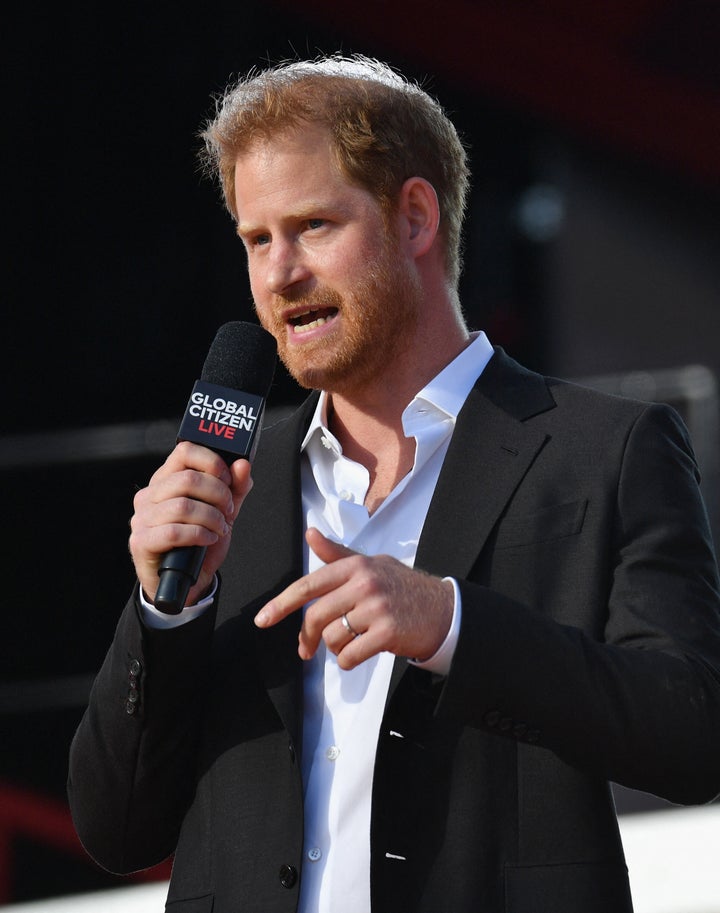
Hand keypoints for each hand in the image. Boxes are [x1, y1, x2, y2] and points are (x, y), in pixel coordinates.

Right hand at [128, 441, 252, 605]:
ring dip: (211, 518)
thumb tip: (242, 464)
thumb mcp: (224, 510)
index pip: (185, 451)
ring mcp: (142, 518)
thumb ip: (235, 487)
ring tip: (220, 528)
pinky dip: (199, 535)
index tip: (229, 480)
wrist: (188, 580)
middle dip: (218, 494)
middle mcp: (149, 495)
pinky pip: (174, 532)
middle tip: (228, 511)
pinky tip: (208, 539)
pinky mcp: (141, 541)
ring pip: (183, 506)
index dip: (212, 462)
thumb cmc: (201, 541)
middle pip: (187, 478)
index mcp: (166, 480)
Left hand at [254, 528, 453, 669]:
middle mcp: (364, 583)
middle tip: (306, 650)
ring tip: (352, 641)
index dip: (282, 604)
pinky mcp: (387, 632)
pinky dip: (348, 660)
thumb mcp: (371, 564)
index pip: (309, 585)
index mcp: (355, 566)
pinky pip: (349, 655)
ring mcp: (376, 608)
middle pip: (316, 617)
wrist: (443, 609)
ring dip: (335, 647)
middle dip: (307, 638)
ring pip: (331, 638)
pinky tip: (361, 652)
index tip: (262, 620)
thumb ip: (337, 555)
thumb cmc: (402, 586)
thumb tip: (310, 534)